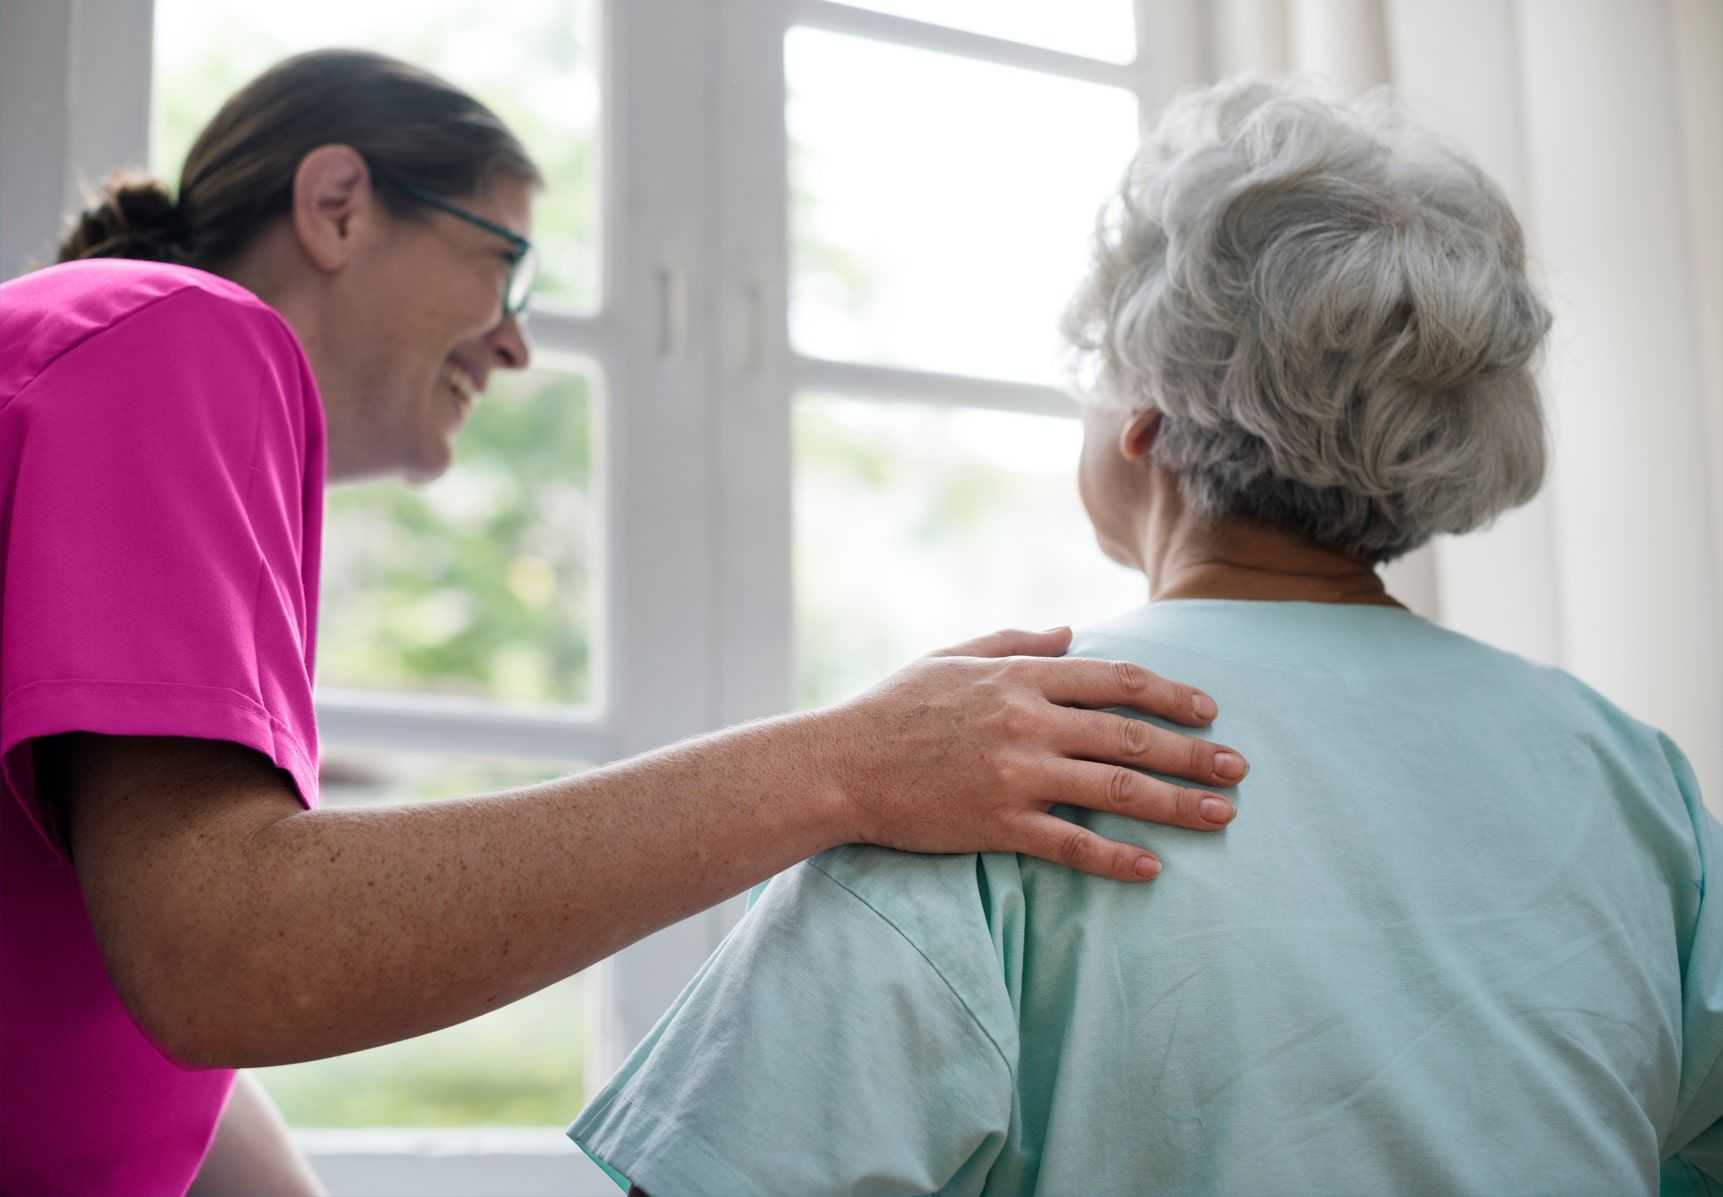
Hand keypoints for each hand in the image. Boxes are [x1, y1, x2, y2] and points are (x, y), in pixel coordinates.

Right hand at [824, 626, 1247, 880]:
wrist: (838, 764)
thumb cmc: (892, 708)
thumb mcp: (952, 657)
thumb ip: (1015, 641)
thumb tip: (1071, 632)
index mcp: (1020, 676)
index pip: (1116, 680)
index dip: (1171, 694)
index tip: (1207, 710)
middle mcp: (1028, 721)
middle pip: (1131, 734)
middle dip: (1193, 752)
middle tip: (1239, 768)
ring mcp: (1016, 773)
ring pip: (1116, 787)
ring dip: (1177, 803)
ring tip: (1222, 815)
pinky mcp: (998, 822)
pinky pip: (1071, 843)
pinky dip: (1115, 857)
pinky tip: (1151, 869)